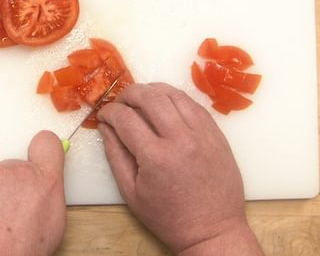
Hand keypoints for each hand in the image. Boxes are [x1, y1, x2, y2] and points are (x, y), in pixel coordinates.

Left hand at [0, 130, 65, 255]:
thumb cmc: (17, 251)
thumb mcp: (50, 226)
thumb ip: (46, 198)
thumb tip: (39, 194)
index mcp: (46, 182)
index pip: (47, 144)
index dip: (41, 150)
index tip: (37, 155)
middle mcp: (19, 170)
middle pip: (11, 169)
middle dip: (7, 186)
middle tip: (3, 214)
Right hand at [96, 82, 261, 255]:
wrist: (212, 229)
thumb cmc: (168, 217)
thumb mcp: (131, 193)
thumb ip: (115, 155)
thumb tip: (105, 126)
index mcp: (156, 157)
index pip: (125, 118)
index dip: (109, 112)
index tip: (103, 115)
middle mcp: (181, 139)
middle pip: (149, 97)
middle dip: (128, 93)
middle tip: (119, 102)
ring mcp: (202, 133)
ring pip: (173, 94)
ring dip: (152, 90)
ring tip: (140, 99)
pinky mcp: (216, 133)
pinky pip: (193, 104)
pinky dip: (174, 98)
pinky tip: (164, 105)